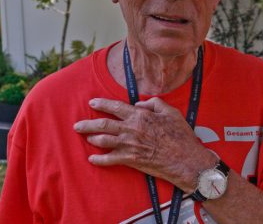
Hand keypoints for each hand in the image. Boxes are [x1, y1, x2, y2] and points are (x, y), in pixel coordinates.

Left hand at [74, 97, 216, 192]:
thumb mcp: (171, 112)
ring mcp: (129, 145)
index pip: (115, 107)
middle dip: (88, 124)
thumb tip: (138, 104)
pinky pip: (110, 160)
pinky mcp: (131, 160)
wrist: (185, 159)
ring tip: (85, 137)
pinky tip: (92, 158)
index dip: (102, 104)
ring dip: (92, 138)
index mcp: (140, 116)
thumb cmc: (180, 135)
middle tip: (77, 125)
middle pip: (103, 124)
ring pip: (104, 140)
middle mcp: (131, 129)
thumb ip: (154, 103)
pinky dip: (99, 159)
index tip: (92, 103)